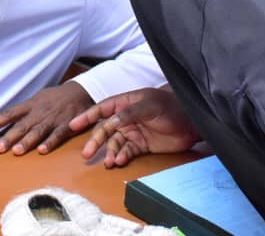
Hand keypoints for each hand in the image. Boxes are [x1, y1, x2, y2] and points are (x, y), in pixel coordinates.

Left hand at [0, 81, 92, 155]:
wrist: (79, 92)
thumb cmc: (54, 98)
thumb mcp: (37, 98)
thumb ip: (23, 110)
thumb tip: (4, 119)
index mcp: (30, 105)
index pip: (11, 113)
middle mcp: (39, 112)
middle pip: (22, 125)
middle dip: (10, 137)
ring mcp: (52, 119)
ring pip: (37, 131)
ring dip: (27, 141)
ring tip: (17, 151)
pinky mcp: (66, 126)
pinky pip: (57, 135)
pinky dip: (50, 142)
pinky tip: (42, 151)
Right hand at [70, 87, 199, 167]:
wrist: (191, 123)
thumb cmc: (170, 107)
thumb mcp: (149, 105)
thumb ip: (130, 112)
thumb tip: (111, 121)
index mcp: (125, 103)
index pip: (101, 109)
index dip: (87, 116)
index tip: (73, 125)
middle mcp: (125, 118)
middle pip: (104, 130)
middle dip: (95, 141)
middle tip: (87, 154)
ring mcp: (133, 132)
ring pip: (114, 143)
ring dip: (110, 152)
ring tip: (109, 162)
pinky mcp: (141, 145)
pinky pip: (127, 152)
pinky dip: (122, 157)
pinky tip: (120, 161)